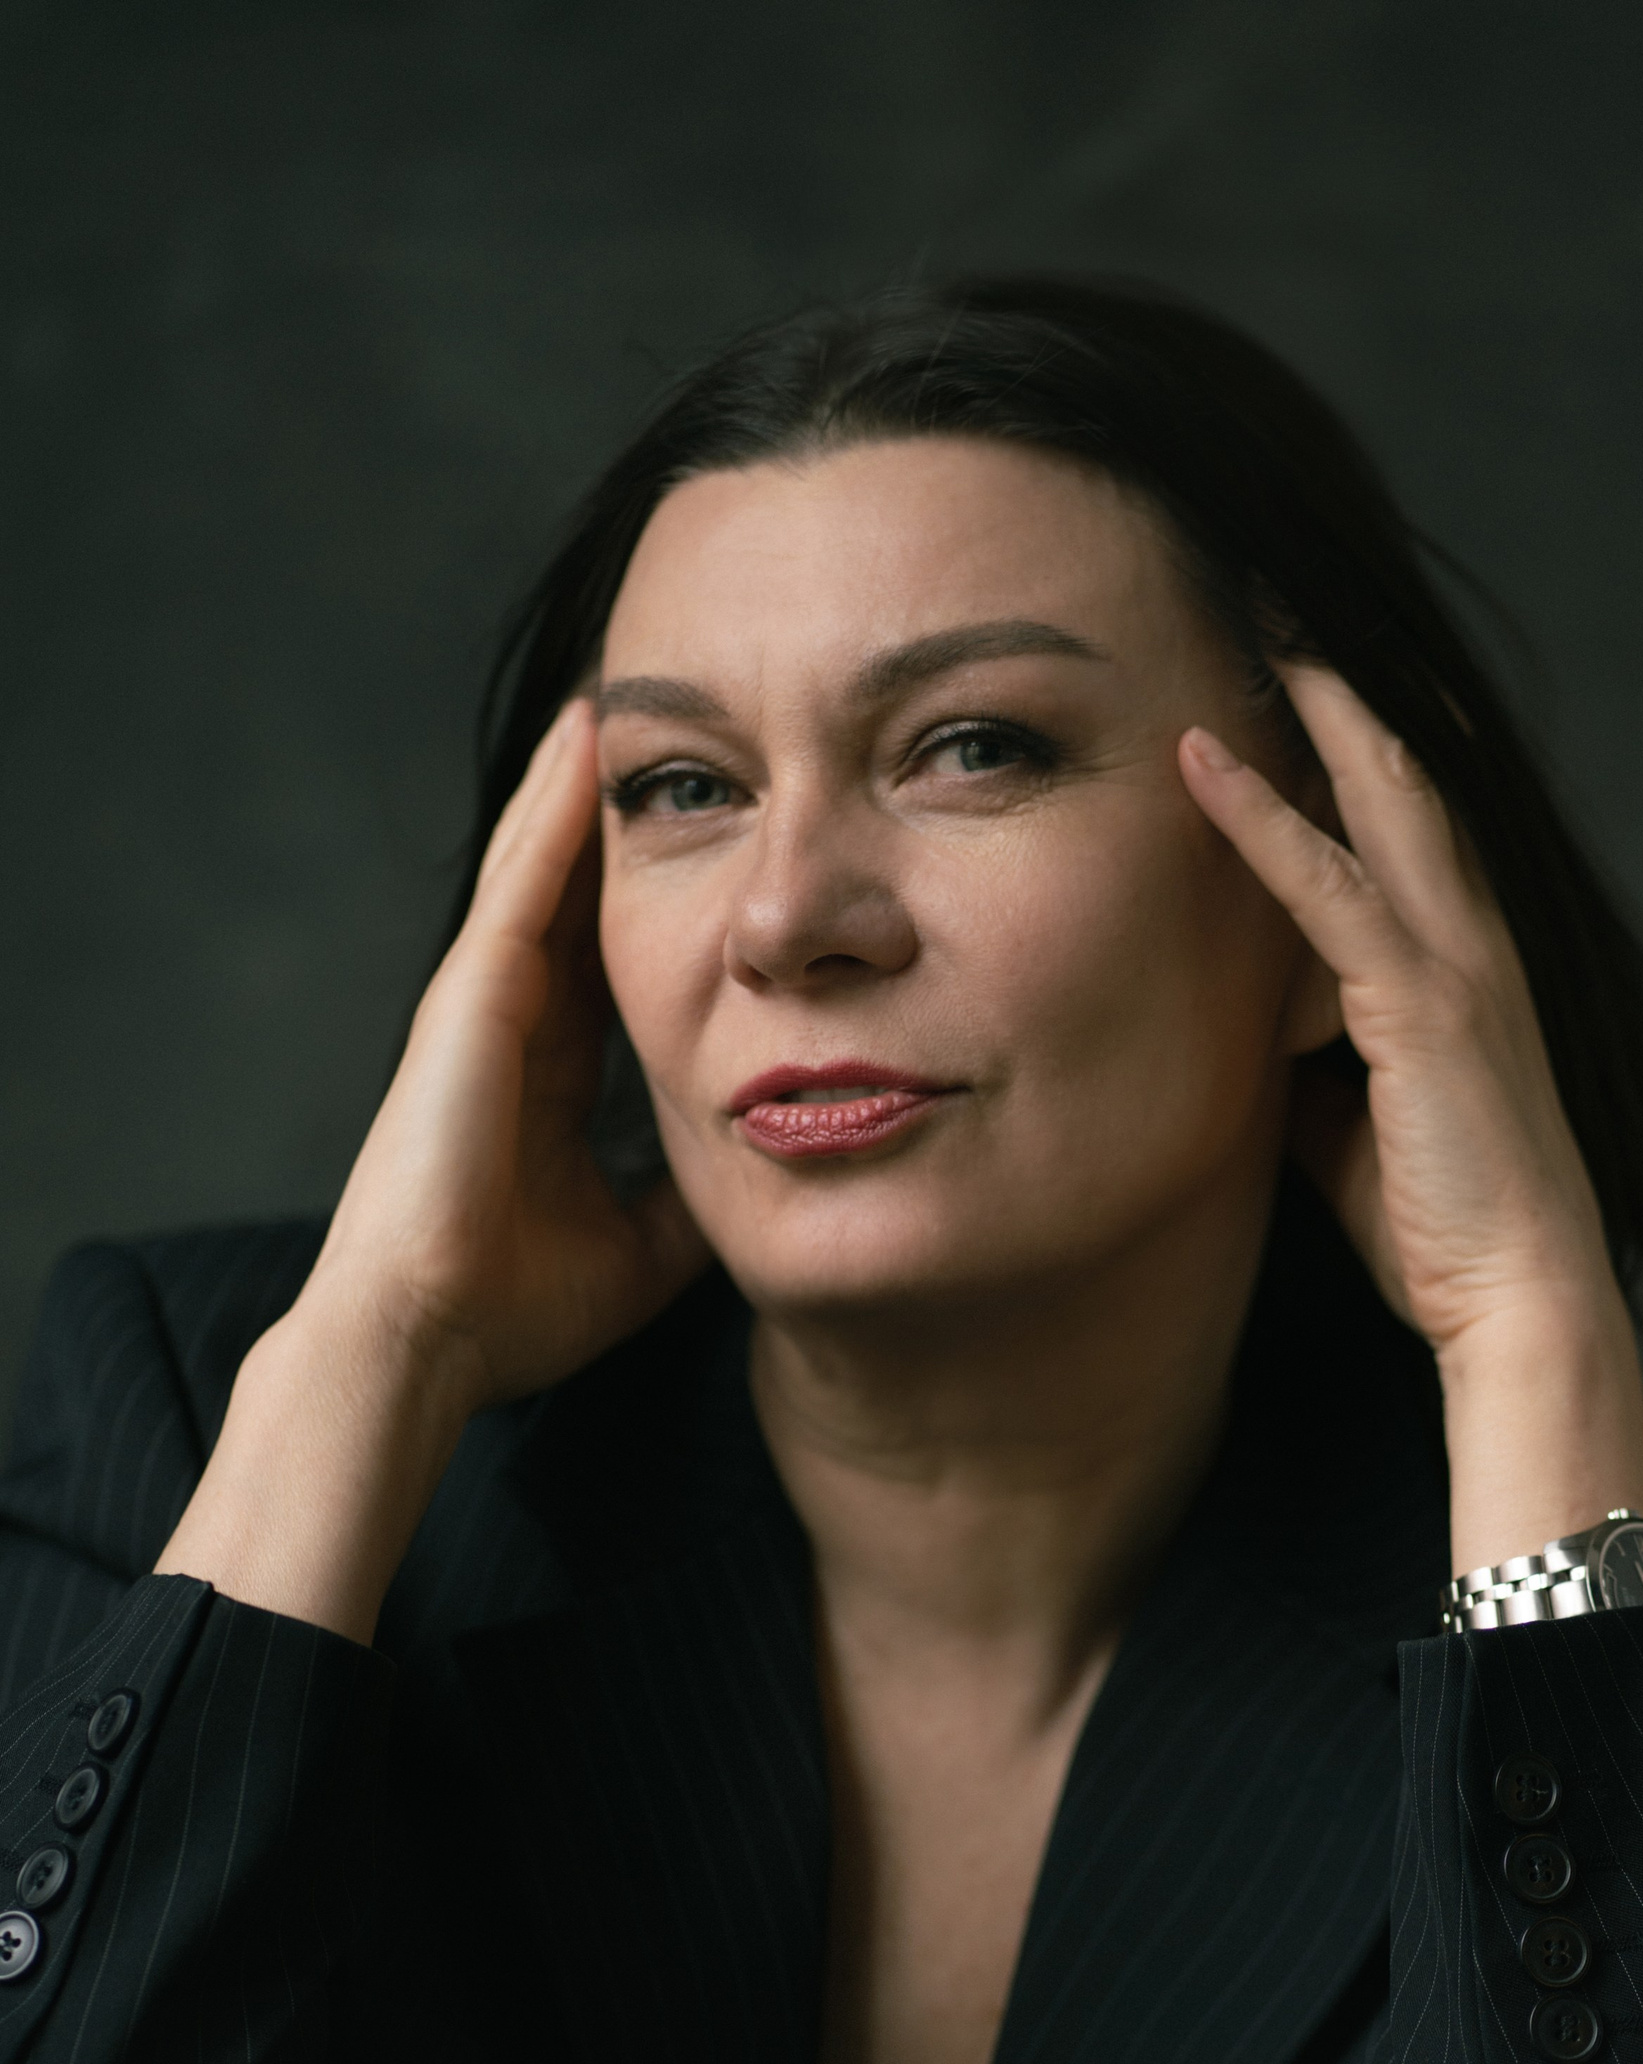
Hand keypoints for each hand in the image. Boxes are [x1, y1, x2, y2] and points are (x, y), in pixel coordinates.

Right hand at [307, 697, 707, 1414]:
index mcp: (554, 1078)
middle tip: (677, 733)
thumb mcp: (641, 1248)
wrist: (429, 1336)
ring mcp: (487, 1001)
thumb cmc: (513, 1308)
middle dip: (619, 819)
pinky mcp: (470, 994)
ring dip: (582, 782)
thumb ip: (688, 1201)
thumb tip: (758, 1184)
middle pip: (580, 895)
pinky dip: (554, 807)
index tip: (720, 841)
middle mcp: (518, 1025)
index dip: (661, 898)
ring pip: (543, 865)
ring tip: (624, 693)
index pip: (619, 963)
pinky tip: (588, 737)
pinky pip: (522, 881)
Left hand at [1180, 668, 1642, 1570]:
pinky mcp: (1418, 1006)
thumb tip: (1239, 1042)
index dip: (1362, 741)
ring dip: (1312, 705)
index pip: (1411, 822)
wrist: (1517, 1298)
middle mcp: (1469, 941)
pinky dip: (1263, 817)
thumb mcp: (1349, 1125)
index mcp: (1460, 965)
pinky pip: (1328, 887)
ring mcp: (1452, 964)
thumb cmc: (1440, 1226)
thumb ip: (1305, 1065)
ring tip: (1247, 620)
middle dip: (1345, 685)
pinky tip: (1202, 760)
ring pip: (1379, 798)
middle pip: (1406, 775)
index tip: (1304, 671)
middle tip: (1277, 597)